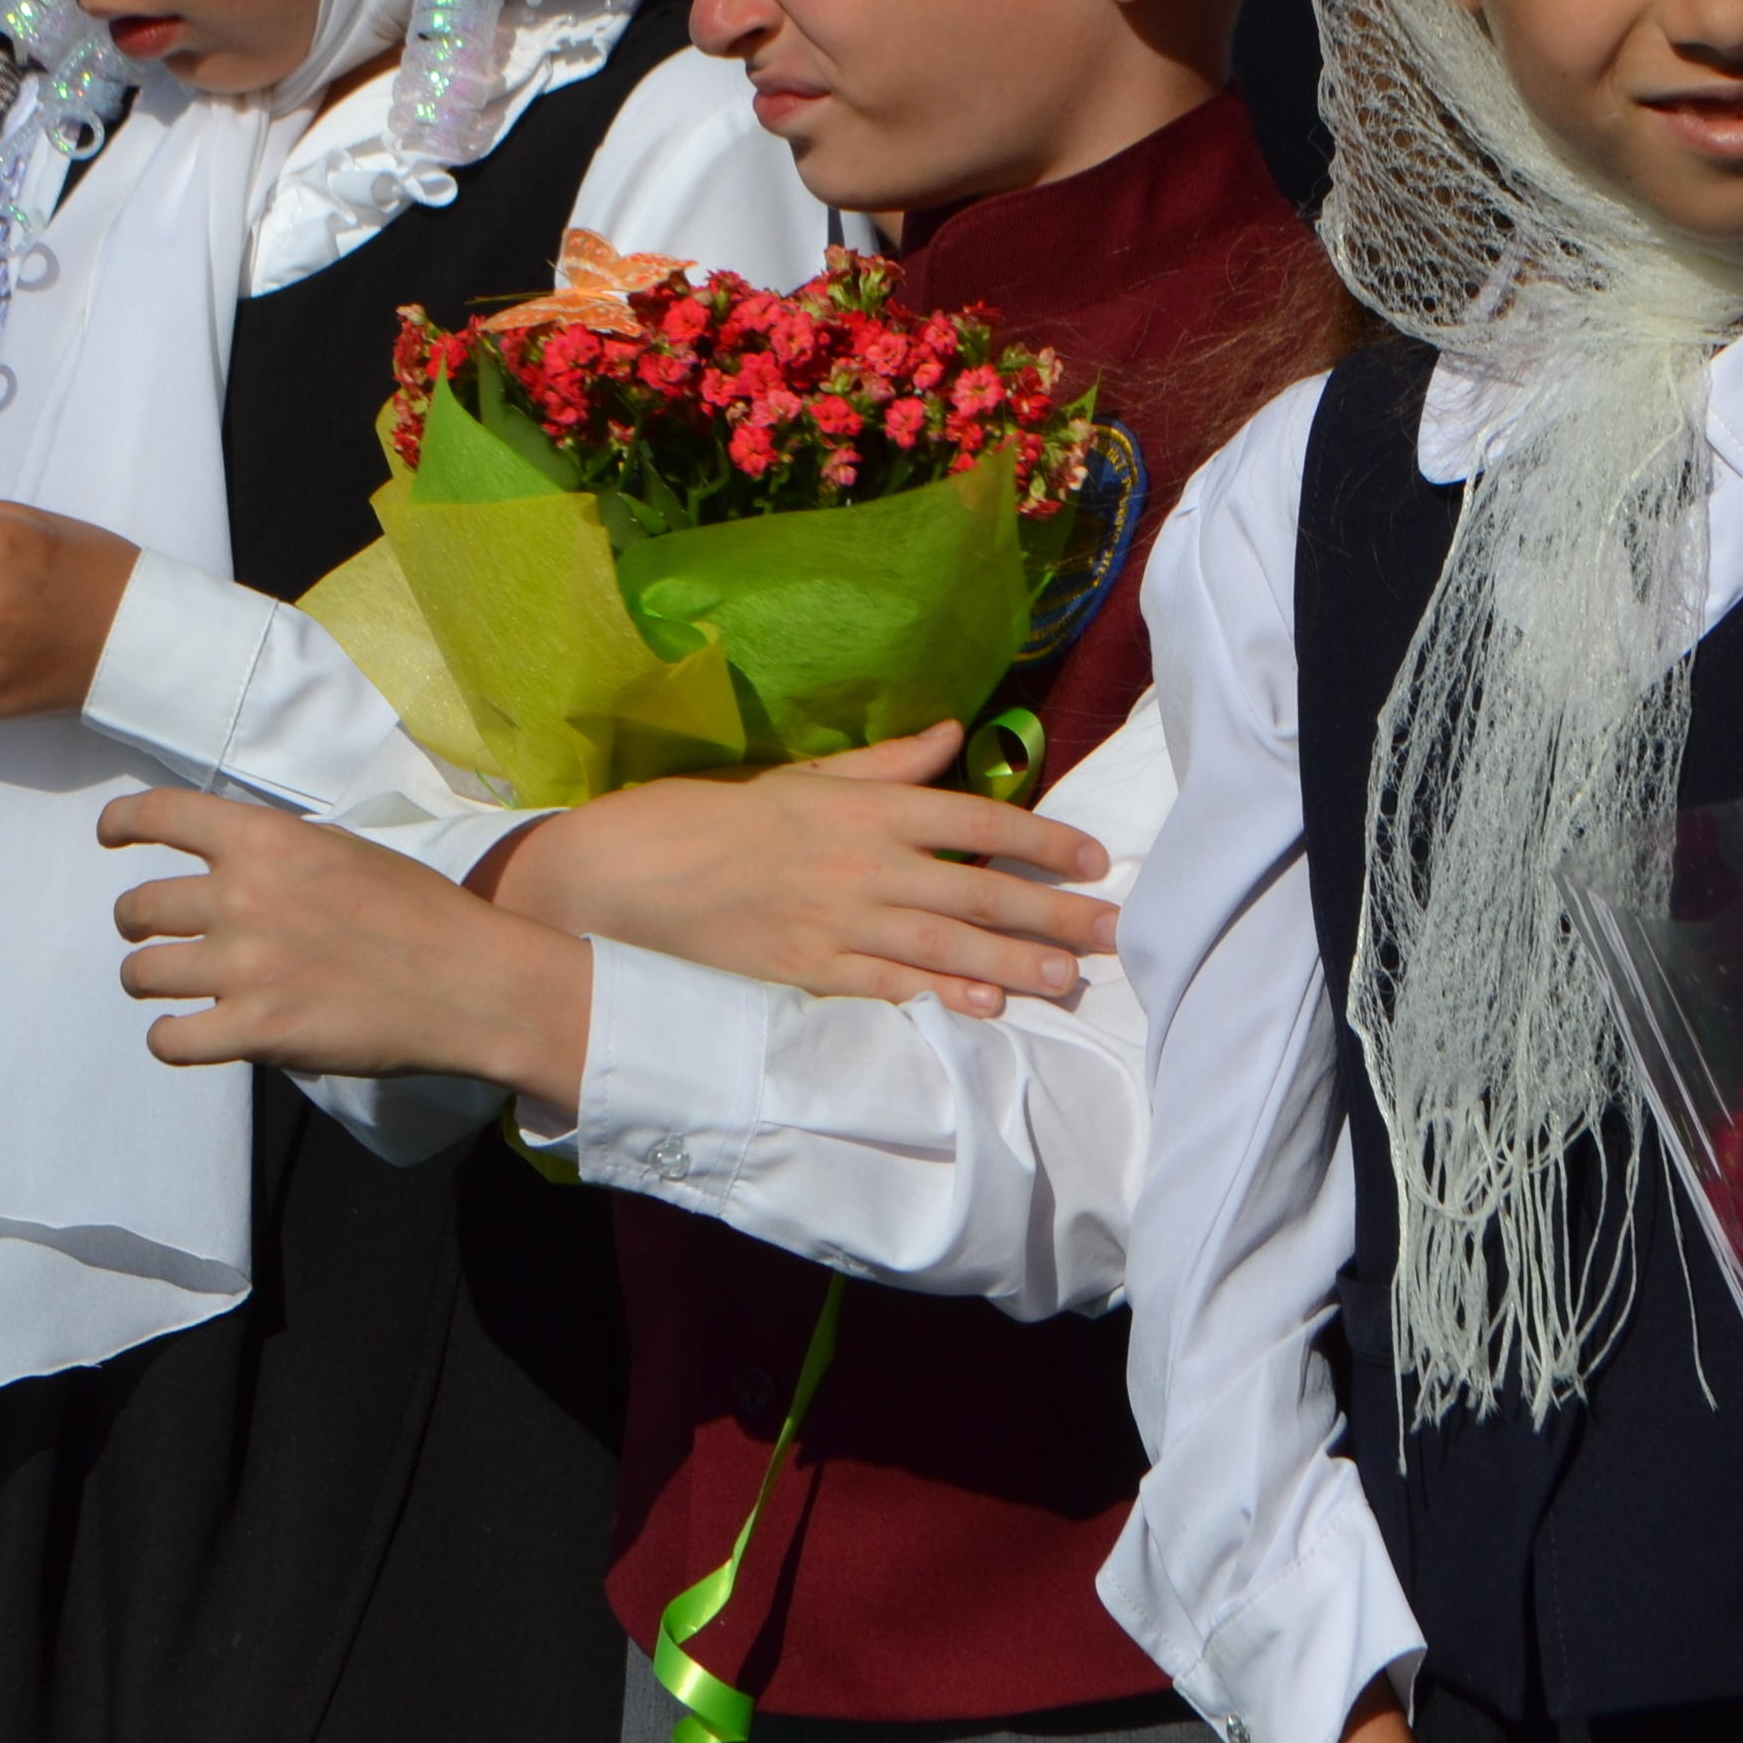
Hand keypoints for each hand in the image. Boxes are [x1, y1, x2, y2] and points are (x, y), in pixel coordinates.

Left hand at [103, 787, 591, 1108]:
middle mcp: (244, 898)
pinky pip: (170, 1040)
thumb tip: (233, 859)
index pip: (161, 815)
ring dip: (147, 980)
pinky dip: (170, 1038)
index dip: (121, 822)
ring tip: (170, 986)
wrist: (470, 983)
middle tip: (152, 935)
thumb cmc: (420, 913)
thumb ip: (278, 853)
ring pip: (141, 975)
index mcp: (266, 841)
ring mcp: (245, 967)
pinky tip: (186, 1034)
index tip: (110, 835)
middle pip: (137, 909)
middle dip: (135, 924)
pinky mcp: (257, 1031)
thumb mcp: (345, 852)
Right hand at [473, 723, 1117, 1016]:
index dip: (1039, 839)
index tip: (1093, 861)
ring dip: (1013, 961)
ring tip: (1070, 977)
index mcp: (860, 807)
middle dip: (1050, 911)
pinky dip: (938, 998)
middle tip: (1115, 931)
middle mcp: (858, 862)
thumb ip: (885, 763)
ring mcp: (833, 921)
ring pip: (943, 944)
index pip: (972, 818)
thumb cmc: (713, 821)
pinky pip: (886, 987)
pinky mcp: (805, 972)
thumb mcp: (801, 778)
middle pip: (974, 887)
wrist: (627, 875)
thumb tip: (954, 734)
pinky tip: (985, 1009)